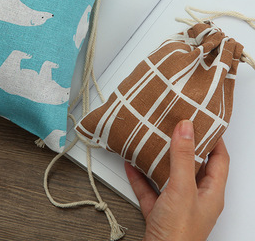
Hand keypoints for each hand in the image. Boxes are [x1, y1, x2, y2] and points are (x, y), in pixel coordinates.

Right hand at [125, 120, 228, 240]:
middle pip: (192, 165)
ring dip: (159, 160)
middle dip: (183, 145)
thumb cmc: (179, 235)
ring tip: (153, 141)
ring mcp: (176, 205)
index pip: (219, 160)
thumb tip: (186, 128)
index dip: (214, 140)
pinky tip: (131, 165)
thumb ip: (183, 158)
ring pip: (169, 176)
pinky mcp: (158, 212)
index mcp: (211, 193)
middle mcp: (195, 198)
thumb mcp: (182, 190)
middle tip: (174, 127)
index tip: (204, 121)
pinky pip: (149, 189)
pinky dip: (140, 176)